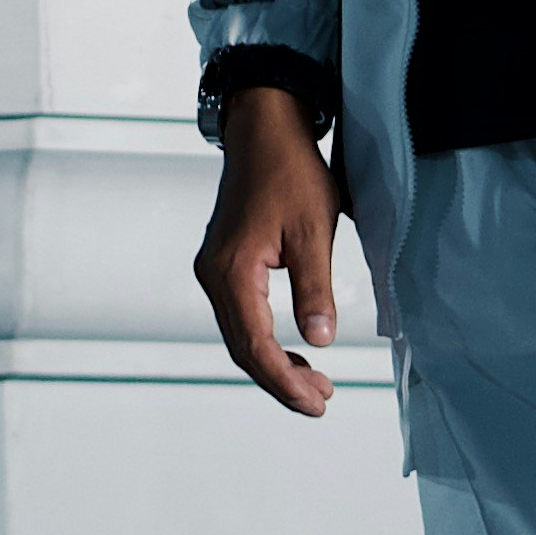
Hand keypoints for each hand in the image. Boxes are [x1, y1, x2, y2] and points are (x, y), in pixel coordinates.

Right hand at [193, 86, 341, 414]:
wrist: (265, 130)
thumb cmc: (292, 173)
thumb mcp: (315, 231)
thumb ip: (315, 289)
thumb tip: (322, 341)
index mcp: (231, 271)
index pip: (255, 346)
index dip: (285, 382)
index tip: (317, 404)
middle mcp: (213, 275)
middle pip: (242, 348)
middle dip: (282, 381)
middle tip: (322, 402)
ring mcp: (215, 270)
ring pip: (241, 335)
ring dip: (275, 363)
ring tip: (317, 384)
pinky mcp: (224, 264)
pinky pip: (241, 316)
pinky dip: (267, 341)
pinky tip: (296, 351)